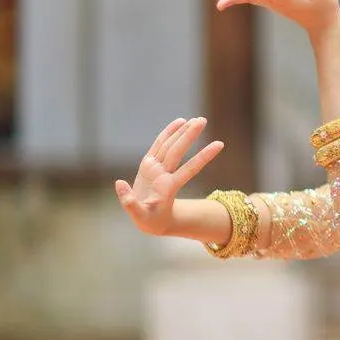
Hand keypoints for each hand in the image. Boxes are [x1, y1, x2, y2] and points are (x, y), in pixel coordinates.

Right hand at [114, 117, 223, 236]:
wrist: (151, 220)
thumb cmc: (149, 220)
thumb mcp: (139, 216)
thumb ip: (130, 203)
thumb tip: (119, 183)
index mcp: (168, 187)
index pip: (189, 169)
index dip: (203, 157)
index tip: (219, 145)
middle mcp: (164, 175)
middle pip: (177, 152)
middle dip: (189, 136)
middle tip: (202, 120)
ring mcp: (157, 169)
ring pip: (170, 147)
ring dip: (182, 132)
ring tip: (195, 119)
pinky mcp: (149, 165)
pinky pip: (159, 146)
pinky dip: (167, 134)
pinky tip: (179, 122)